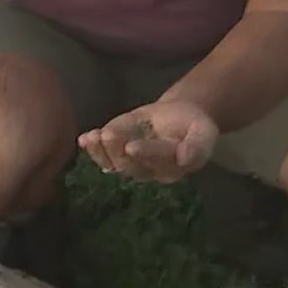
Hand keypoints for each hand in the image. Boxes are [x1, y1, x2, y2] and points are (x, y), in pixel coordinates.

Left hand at [78, 100, 218, 182]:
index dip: (145, 154)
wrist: (178, 116)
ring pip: (113, 162)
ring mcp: (128, 163)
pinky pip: (101, 155)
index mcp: (170, 168)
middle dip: (117, 150)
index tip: (132, 146)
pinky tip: (83, 139)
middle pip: (130, 165)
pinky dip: (91, 148)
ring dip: (100, 150)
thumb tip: (185, 159)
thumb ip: (197, 145)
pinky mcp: (115, 153)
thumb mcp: (203, 131)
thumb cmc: (192, 125)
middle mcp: (147, 171)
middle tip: (109, 134)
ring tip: (93, 136)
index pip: (156, 162)